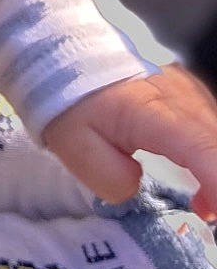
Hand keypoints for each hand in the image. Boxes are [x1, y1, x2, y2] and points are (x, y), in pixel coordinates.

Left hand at [42, 67, 216, 219]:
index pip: (204, 149)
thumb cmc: (71, 102)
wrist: (67, 56)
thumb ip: (112, 180)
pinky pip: (209, 127)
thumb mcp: (76, 149)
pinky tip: (199, 172)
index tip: (210, 211)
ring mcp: (190, 89)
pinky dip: (209, 153)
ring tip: (201, 199)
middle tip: (203, 211)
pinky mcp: (190, 90)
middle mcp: (182, 96)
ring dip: (215, 170)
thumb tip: (137, 187)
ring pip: (216, 136)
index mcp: (155, 111)